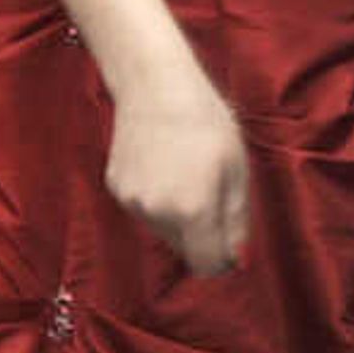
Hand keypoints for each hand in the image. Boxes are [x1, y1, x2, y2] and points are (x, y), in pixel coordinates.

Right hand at [105, 66, 250, 275]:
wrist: (155, 88)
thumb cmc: (208, 124)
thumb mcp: (237, 172)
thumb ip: (237, 221)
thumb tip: (234, 257)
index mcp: (193, 212)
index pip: (206, 265)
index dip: (222, 260)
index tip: (229, 240)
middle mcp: (157, 214)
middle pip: (184, 249)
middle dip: (201, 235)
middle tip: (212, 194)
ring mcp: (131, 201)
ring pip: (162, 230)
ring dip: (178, 218)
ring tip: (185, 175)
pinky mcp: (116, 187)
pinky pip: (143, 209)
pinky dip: (157, 200)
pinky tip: (163, 166)